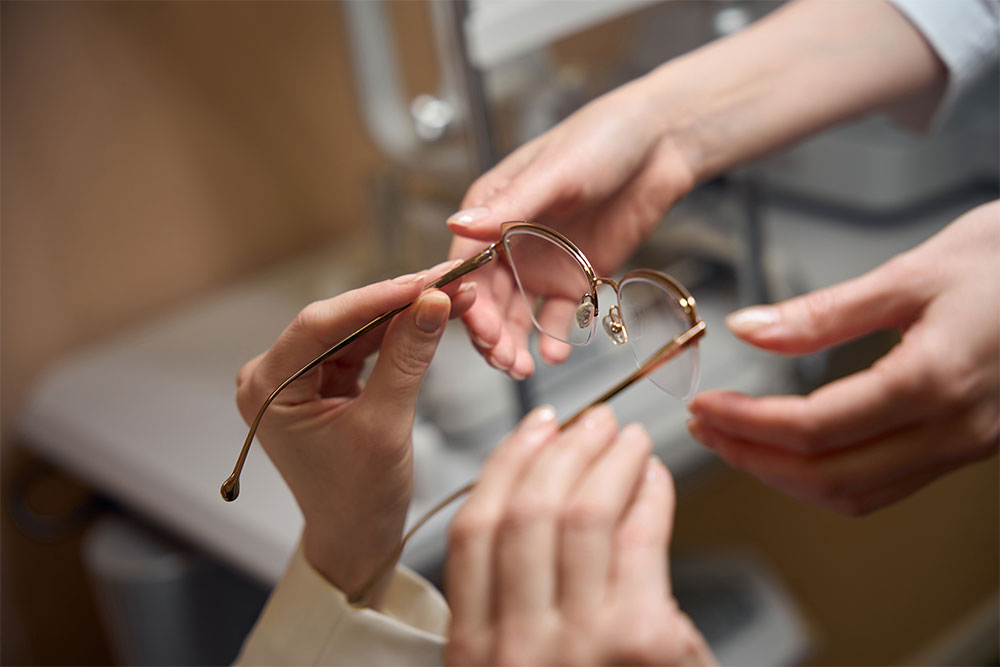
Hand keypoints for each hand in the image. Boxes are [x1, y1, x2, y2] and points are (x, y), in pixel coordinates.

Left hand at [235, 261, 474, 603]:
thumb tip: (434, 302)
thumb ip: (407, 359)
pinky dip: (397, 334)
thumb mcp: (385, 427)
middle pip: (339, 320)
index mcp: (267, 389)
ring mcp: (299, 377)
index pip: (320, 324)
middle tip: (448, 280)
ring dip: (403, 313)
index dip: (376, 298)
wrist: (355, 539)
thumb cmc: (356, 499)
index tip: (425, 281)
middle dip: (396, 301)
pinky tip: (431, 316)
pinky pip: (363, 346)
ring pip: (355, 329)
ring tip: (450, 294)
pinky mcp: (324, 381)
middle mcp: (274, 376)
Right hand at [445, 405, 713, 665]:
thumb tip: (546, 509)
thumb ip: (514, 611)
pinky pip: (640, 540)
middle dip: (562, 450)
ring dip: (608, 460)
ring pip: (581, 514)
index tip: (533, 430)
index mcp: (473, 655)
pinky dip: (651, 496)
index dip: (506, 467)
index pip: (474, 531)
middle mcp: (513, 647)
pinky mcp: (640, 643)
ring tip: (629, 437)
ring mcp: (576, 645)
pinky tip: (658, 478)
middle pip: (526, 512)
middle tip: (591, 420)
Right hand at [447, 75, 696, 379]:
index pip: (468, 263)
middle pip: (490, 299)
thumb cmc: (601, 140)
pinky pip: (561, 316)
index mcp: (492, 210)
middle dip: (491, 332)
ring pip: (519, 315)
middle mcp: (510, 242)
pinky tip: (556, 355)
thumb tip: (458, 226)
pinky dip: (555, 338)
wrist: (661, 144)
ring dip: (516, 343)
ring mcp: (542, 263)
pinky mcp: (576, 278)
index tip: (478, 327)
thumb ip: (509, 206)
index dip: (468, 299)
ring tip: (522, 368)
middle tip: (503, 359)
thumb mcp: (554, 172)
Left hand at [688, 200, 999, 514]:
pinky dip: (828, 477)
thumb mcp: (912, 271)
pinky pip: (887, 485)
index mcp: (934, 381)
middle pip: (828, 476)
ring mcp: (965, 446)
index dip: (747, 425)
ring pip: (857, 493)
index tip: (704, 407)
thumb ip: (824, 311)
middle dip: (754, 459)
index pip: (813, 427)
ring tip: (737, 442)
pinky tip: (796, 451)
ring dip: (786, 476)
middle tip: (705, 430)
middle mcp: (953, 429)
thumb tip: (749, 330)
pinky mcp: (967, 445)